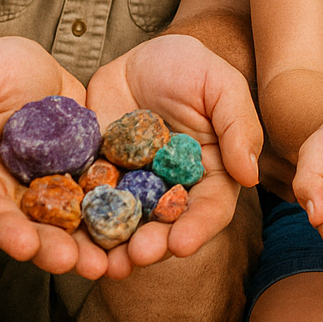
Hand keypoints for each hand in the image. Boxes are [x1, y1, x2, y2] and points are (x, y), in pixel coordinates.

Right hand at [0, 36, 101, 277]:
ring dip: (85, 244)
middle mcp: (16, 189)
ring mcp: (53, 182)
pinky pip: (99, 194)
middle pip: (31, 226)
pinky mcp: (84, 169)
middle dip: (51, 248)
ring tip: (108, 263)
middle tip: (74, 263)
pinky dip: (114, 214)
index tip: (23, 246)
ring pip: (68, 221)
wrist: (25, 62)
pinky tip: (135, 228)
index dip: (4, 229)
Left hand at [84, 33, 263, 274]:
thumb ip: (239, 126)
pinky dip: (81, 226)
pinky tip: (72, 238)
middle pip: (167, 228)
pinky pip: (89, 206)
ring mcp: (134, 189)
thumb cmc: (191, 68)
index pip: (210, 208)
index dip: (197, 228)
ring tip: (105, 263)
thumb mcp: (222, 86)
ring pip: (127, 227)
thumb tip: (250, 174)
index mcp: (211, 175)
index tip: (182, 244)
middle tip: (137, 255)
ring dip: (116, 249)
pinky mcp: (99, 180)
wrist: (140, 58)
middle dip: (153, 246)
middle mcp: (173, 190)